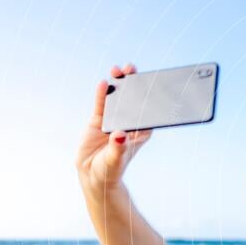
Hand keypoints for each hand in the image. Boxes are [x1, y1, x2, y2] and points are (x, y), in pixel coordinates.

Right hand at [75, 64, 152, 190]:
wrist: (93, 175)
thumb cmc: (110, 169)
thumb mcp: (115, 160)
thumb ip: (118, 148)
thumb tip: (120, 135)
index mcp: (140, 132)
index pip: (148, 111)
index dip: (149, 96)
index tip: (152, 82)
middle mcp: (129, 123)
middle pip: (133, 100)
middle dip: (134, 84)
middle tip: (132, 69)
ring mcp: (114, 119)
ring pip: (117, 98)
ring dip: (118, 84)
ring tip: (118, 70)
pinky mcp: (99, 120)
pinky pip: (101, 103)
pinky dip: (102, 93)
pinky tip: (103, 83)